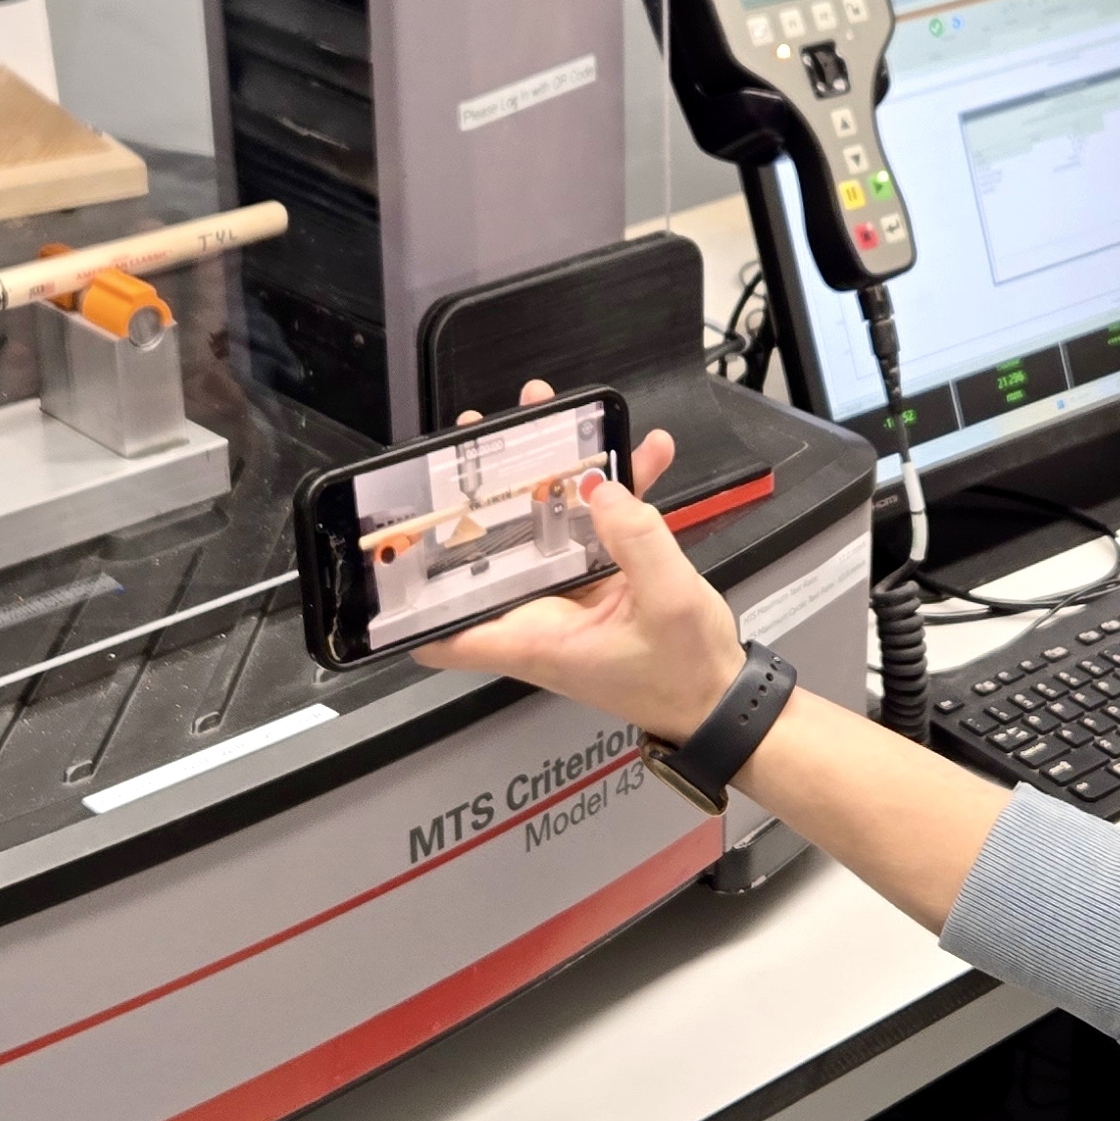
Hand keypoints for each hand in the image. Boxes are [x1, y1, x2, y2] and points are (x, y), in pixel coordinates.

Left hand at [411, 382, 731, 739]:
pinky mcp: (602, 580)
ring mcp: (570, 595)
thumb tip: (600, 489)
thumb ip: (636, 540)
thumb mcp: (668, 603)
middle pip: (490, 553)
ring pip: (543, 526)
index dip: (409, 602)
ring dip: (550, 474)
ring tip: (557, 421)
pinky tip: (640, 453)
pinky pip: (595, 527)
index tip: (394, 554)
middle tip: (482, 438)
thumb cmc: (686, 678)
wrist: (725, 700)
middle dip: (484, 494)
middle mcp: (540, 616)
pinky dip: (614, 491)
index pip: (445, 632)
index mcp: (535, 638)